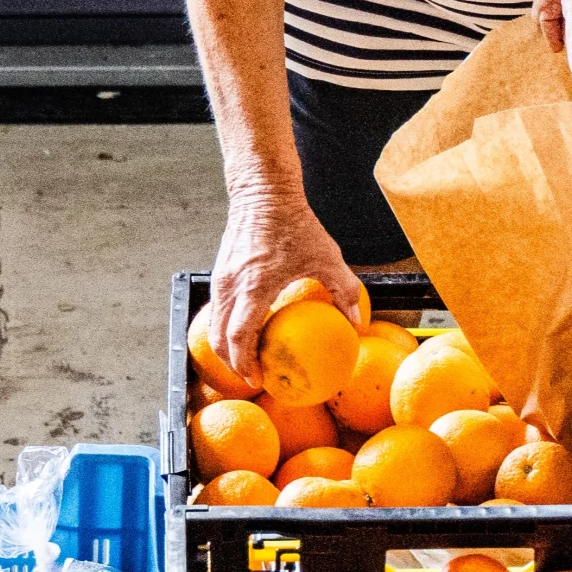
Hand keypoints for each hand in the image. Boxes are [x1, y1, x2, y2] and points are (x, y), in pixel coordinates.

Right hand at [209, 182, 361, 381]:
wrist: (262, 193)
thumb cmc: (294, 223)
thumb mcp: (327, 256)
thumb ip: (344, 290)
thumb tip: (357, 322)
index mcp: (254, 286)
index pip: (239, 336)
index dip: (245, 363)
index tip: (258, 379)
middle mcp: (231, 286)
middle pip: (219, 338)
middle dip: (232, 363)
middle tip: (253, 376)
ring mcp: (221, 279)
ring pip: (214, 325)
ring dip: (227, 347)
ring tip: (248, 359)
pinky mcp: (219, 273)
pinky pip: (217, 310)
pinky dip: (226, 327)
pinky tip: (246, 330)